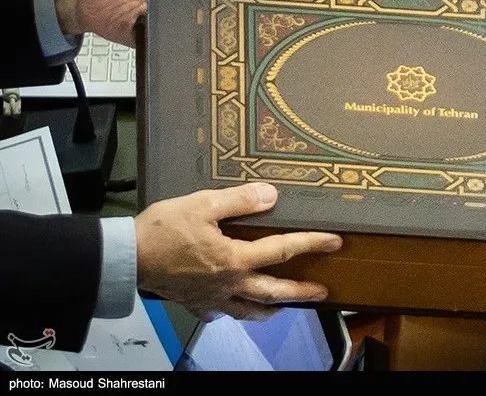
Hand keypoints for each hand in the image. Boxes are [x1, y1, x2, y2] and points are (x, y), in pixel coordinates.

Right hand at [134, 182, 342, 320]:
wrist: (125, 257)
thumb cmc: (163, 229)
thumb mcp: (203, 205)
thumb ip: (239, 201)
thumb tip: (271, 196)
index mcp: (235, 259)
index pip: (282, 250)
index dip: (311, 244)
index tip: (334, 242)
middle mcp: (229, 283)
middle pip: (273, 292)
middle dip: (301, 292)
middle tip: (322, 292)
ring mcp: (212, 298)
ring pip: (249, 310)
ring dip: (271, 309)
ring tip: (284, 307)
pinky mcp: (194, 303)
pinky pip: (218, 313)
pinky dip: (231, 312)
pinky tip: (232, 307)